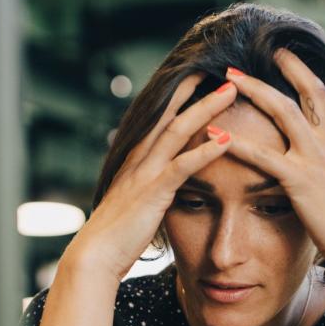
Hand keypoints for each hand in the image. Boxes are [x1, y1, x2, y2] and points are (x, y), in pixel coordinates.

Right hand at [64, 74, 238, 281]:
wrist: (94, 256)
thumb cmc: (114, 238)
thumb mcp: (133, 207)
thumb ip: (148, 191)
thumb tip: (161, 189)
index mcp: (134, 162)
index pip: (158, 120)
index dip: (178, 98)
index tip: (197, 80)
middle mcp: (138, 161)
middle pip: (169, 115)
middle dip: (193, 90)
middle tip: (218, 69)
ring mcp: (145, 174)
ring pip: (178, 131)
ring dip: (205, 110)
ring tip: (230, 93)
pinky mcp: (153, 193)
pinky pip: (182, 166)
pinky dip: (205, 151)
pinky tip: (226, 140)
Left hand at [223, 51, 324, 265]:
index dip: (309, 77)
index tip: (292, 60)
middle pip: (307, 91)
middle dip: (286, 68)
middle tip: (265, 52)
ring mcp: (314, 158)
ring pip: (283, 110)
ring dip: (255, 89)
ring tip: (230, 78)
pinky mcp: (299, 179)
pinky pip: (263, 156)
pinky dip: (238, 143)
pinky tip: (216, 135)